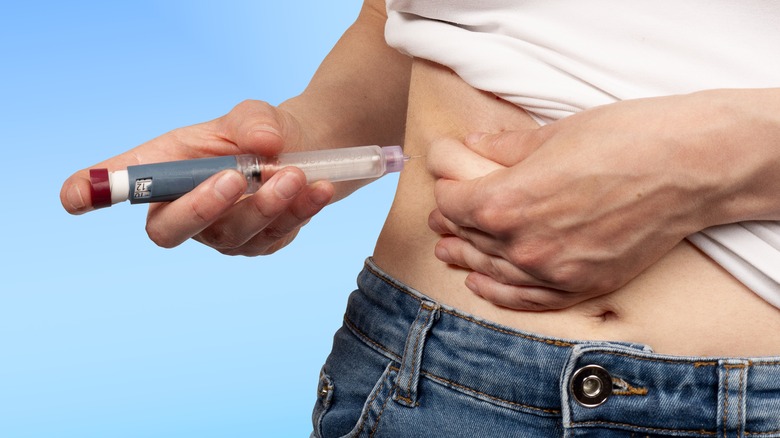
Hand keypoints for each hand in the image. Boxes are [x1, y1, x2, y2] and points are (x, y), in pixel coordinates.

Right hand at [61, 100, 334, 255]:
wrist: (307, 154)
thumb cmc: (262, 134)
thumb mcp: (254, 116)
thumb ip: (253, 123)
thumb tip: (262, 143)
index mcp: (167, 170)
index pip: (120, 186)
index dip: (91, 193)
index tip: (76, 197)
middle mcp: (185, 209)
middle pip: (170, 231)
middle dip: (203, 207)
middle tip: (238, 178)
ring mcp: (221, 235)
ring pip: (235, 236)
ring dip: (268, 205)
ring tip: (297, 174)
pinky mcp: (260, 246)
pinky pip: (276, 237)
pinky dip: (300, 211)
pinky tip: (318, 189)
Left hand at [428, 95, 726, 309]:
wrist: (691, 168)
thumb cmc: (625, 139)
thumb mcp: (552, 134)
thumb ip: (504, 148)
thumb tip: (473, 145)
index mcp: (505, 201)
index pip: (450, 200)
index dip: (445, 182)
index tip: (449, 170)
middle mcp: (522, 244)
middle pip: (467, 234)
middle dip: (451, 218)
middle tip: (444, 209)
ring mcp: (552, 272)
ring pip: (490, 269)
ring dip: (466, 255)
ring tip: (449, 248)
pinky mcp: (581, 286)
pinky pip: (526, 298)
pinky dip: (499, 291)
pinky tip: (482, 282)